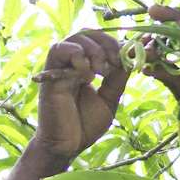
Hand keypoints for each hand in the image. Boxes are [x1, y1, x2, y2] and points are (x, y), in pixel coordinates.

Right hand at [33, 31, 129, 158]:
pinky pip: (59, 49)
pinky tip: (86, 75)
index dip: (118, 44)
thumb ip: (118, 78)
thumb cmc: (85, 125)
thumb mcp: (110, 99)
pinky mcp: (49, 73)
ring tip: (101, 71)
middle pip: (90, 33)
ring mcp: (61, 66)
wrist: (66, 146)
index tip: (131, 58)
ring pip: (77, 37)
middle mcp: (73, 62)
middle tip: (116, 62)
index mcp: (88, 66)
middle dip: (108, 43)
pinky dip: (76, 55)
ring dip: (94, 50)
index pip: (102, 41)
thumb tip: (130, 57)